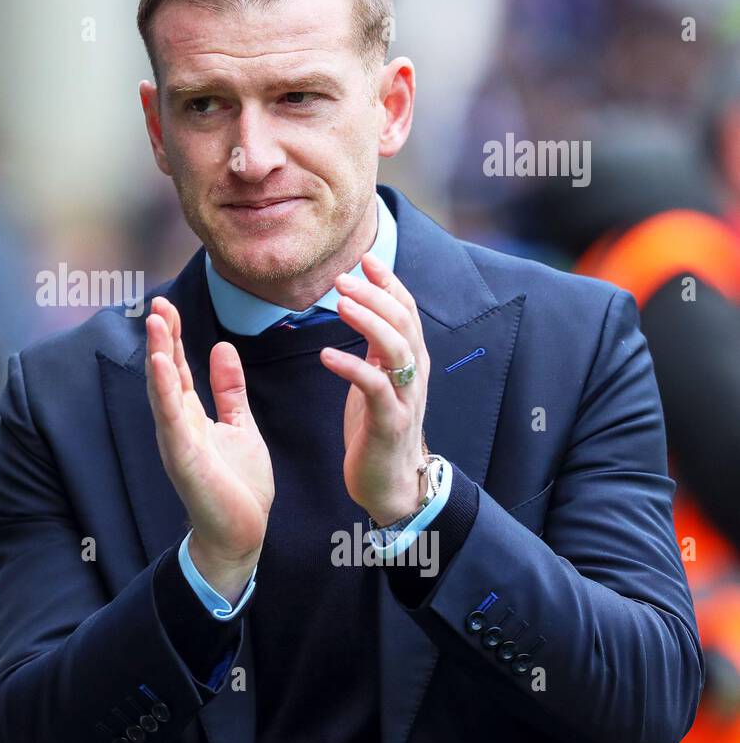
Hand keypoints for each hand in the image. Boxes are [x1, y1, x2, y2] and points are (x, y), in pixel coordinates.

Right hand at [144, 296, 271, 602]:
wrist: (242, 535)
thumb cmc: (237, 486)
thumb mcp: (240, 426)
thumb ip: (229, 390)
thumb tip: (222, 346)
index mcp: (191, 416)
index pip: (179, 368)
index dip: (173, 336)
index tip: (167, 305)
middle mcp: (178, 425)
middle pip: (166, 373)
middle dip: (162, 338)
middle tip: (157, 303)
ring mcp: (177, 442)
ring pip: (163, 392)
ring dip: (159, 356)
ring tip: (157, 323)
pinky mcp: (183, 459)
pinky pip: (171, 419)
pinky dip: (165, 391)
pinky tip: (162, 365)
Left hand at [320, 252, 430, 525]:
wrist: (390, 484)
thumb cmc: (379, 428)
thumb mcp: (377, 379)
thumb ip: (376, 346)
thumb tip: (363, 307)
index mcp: (411, 361)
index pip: (406, 311)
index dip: (388, 282)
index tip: (365, 259)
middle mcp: (414, 375)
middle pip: (404, 323)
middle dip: (376, 296)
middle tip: (343, 280)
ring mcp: (404, 399)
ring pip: (397, 350)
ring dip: (369, 323)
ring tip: (340, 305)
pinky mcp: (389, 424)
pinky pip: (375, 389)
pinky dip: (353, 367)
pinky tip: (327, 355)